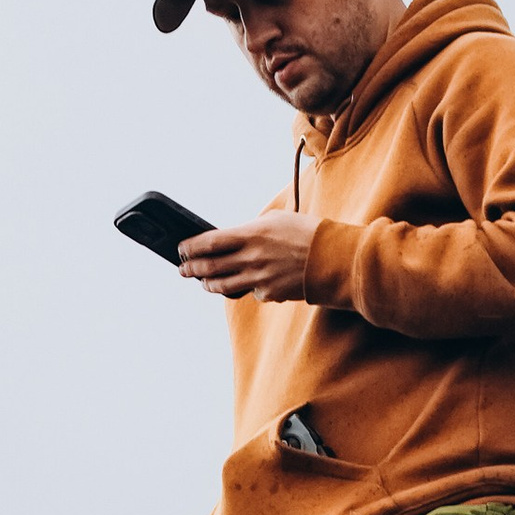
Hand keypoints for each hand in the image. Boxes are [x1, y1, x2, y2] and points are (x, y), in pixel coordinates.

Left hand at [178, 214, 317, 302]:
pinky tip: (246, 283)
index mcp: (251, 234)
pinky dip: (246, 287)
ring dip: (208, 283)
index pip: (210, 242)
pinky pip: (250, 291)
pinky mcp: (269, 294)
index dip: (191, 247)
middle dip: (191, 268)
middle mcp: (251, 258)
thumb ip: (252, 228)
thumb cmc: (307, 233)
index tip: (182, 249)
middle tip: (182, 269)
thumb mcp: (277, 220)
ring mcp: (259, 279)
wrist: (333, 258)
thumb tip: (233, 238)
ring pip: (223, 285)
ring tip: (203, 281)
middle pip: (210, 267)